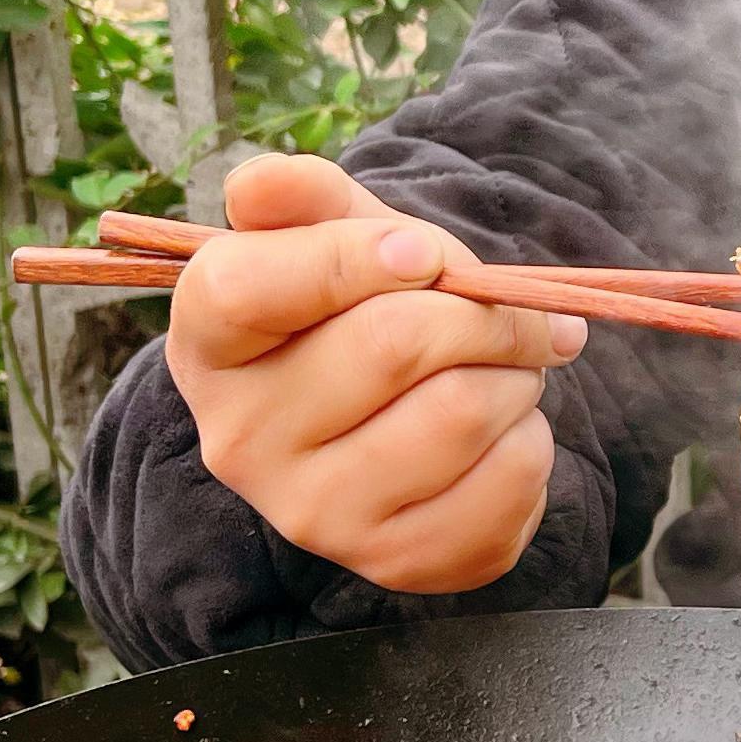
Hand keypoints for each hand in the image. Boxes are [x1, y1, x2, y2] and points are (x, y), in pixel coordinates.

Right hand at [165, 153, 588, 595]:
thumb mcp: (330, 238)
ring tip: (503, 368)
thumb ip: (302, 196)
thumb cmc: (358, 310)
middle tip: (508, 310)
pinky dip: (534, 436)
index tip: (423, 251)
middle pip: (393, 343)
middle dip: (481, 310)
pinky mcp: (396, 561)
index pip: (245, 289)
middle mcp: (239, 441)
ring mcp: (314, 514)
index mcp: (207, 344)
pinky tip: (500, 432)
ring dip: (517, 371)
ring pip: (464, 409)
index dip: (350, 256)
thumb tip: (266, 180)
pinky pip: (511, 475)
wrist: (392, 423)